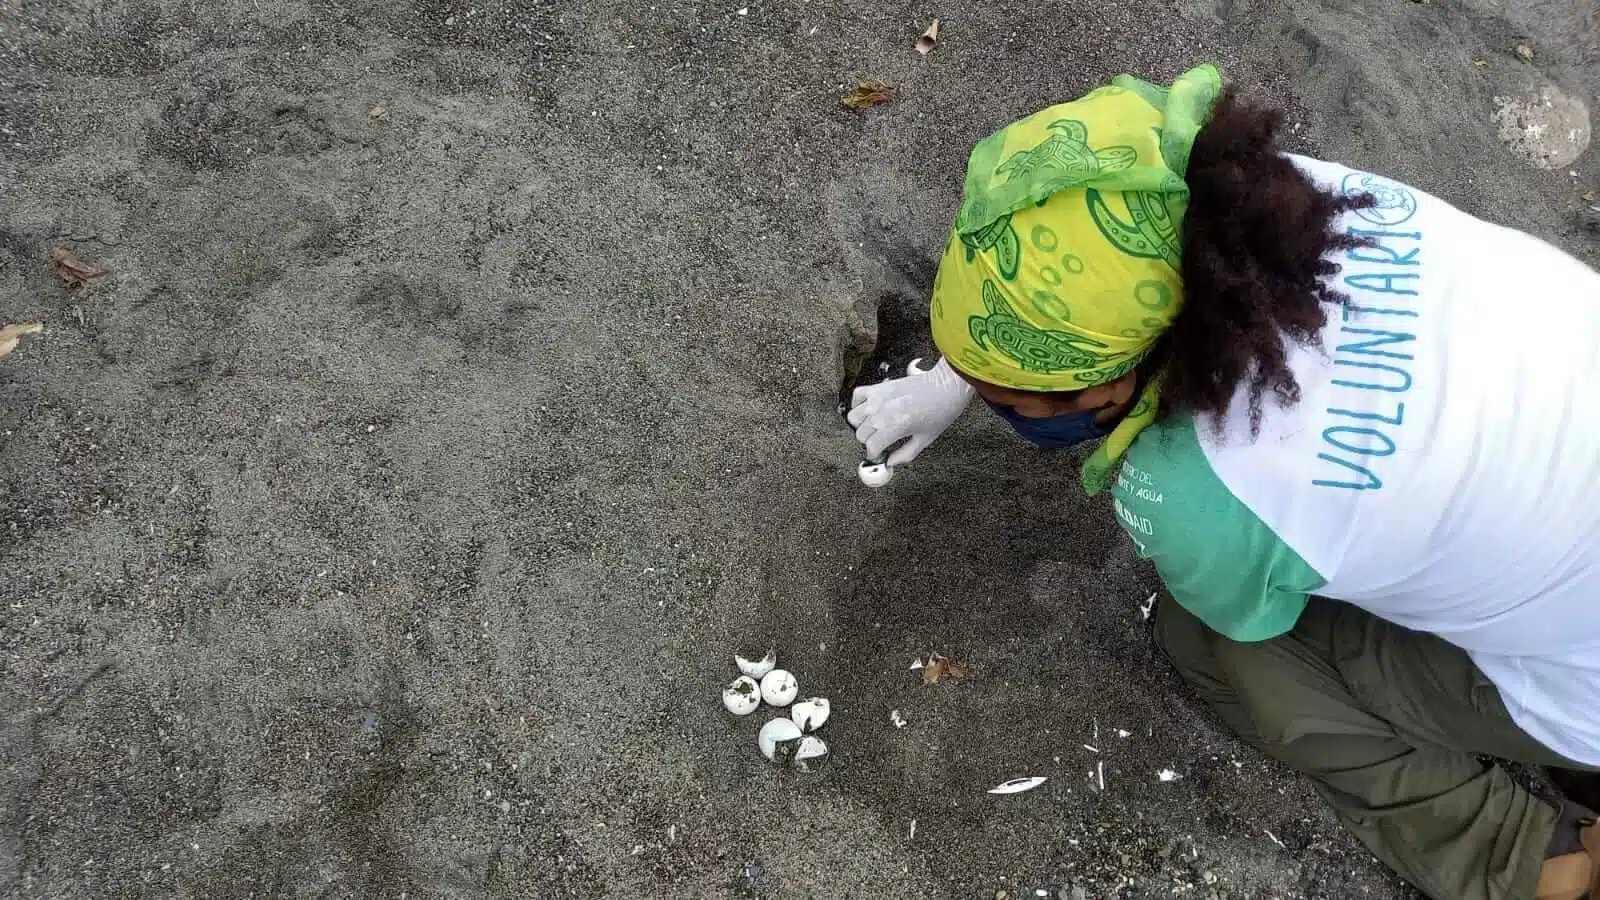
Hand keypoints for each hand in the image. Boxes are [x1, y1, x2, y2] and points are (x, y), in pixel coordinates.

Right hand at [846, 357, 974, 465]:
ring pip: (854, 417)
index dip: (875, 454)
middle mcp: (882, 411)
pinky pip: (857, 396)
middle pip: (860, 434)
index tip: (880, 455)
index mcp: (894, 426)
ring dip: (861, 425)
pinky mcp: (880, 387)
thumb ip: (905, 454)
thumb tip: (891, 462)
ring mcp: (878, 397)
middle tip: (880, 442)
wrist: (946, 386)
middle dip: (869, 442)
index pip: (871, 447)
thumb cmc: (941, 410)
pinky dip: (858, 405)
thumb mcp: (925, 439)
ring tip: (874, 428)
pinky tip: (867, 411)